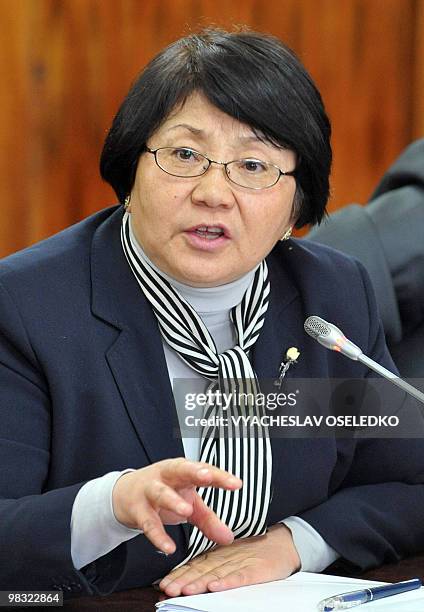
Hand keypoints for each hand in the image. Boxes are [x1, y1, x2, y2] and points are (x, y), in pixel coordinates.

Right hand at [112, 458, 241, 554]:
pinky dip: (158, 535)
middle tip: (207, 476)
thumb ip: (208, 519)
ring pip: (160, 493)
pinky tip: (169, 547)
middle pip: (180, 469)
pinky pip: (148, 522)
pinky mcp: (137, 509)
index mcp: (182, 471)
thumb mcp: (188, 503)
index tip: (236, 484)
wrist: (125, 494)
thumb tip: (229, 538)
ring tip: (186, 510)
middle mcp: (166, 476)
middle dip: (194, 471)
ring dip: (173, 500)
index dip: (220, 476)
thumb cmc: (163, 493)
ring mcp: (149, 490)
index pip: (204, 470)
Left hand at [159, 523, 300, 596]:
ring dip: (199, 582)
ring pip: (216, 574)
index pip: (195, 566)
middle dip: (183, 580)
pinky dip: (227, 582)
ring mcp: (240, 563)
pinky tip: (216, 586)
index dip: (179, 574)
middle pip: (201, 571)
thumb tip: (184, 580)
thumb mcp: (230, 557)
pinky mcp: (256, 569)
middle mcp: (225, 558)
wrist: (284, 543)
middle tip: (169, 588)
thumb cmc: (254, 553)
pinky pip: (240, 577)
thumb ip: (210, 566)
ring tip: (185, 589)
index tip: (164, 583)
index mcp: (218, 555)